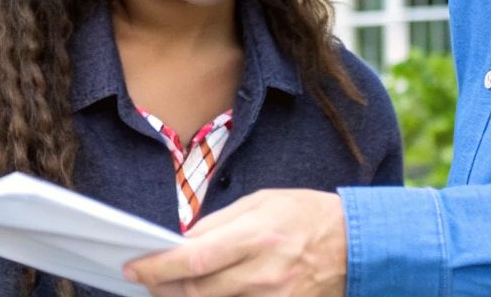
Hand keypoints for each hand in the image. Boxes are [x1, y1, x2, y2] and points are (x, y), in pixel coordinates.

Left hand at [124, 189, 347, 296]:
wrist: (357, 243)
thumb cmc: (306, 214)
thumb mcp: (261, 203)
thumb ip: (219, 224)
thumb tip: (181, 240)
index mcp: (255, 236)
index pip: (194, 258)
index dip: (158, 267)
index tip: (133, 266)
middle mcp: (263, 273)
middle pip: (197, 291)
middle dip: (163, 287)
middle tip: (145, 278)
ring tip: (170, 288)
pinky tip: (204, 295)